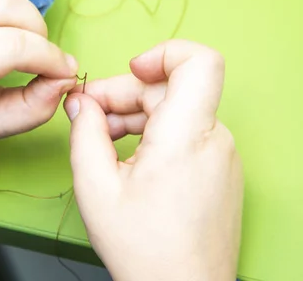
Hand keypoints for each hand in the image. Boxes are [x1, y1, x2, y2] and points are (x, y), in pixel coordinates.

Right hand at [63, 40, 242, 280]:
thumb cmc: (144, 250)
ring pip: (176, 112)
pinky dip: (155, 134)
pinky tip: (127, 158)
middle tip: (88, 116)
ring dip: (136, 116)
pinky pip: (186, 134)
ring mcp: (221, 156)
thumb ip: (84, 132)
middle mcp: (213, 140)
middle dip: (125, 95)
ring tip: (102, 143)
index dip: (163, 53)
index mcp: (186, 137)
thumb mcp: (96, 187)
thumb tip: (81, 102)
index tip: (131, 69)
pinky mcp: (219, 170)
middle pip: (170, 90)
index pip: (199, 62)